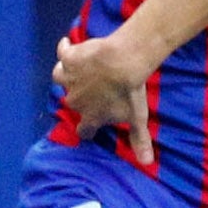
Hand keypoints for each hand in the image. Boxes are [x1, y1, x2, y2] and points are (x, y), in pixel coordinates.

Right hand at [54, 31, 157, 167]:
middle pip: (72, 102)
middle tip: (92, 90)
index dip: (87, 129)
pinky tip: (68, 44)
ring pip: (60, 78)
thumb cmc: (130, 92)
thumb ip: (139, 140)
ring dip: (67, 75)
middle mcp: (75, 100)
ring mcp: (69, 78)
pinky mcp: (68, 59)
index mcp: (90, 116)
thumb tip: (147, 163)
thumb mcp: (137, 118)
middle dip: (80, 98)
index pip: (84, 130)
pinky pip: (62, 53)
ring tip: (75, 70)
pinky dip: (65, 49)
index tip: (90, 127)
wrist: (122, 63)